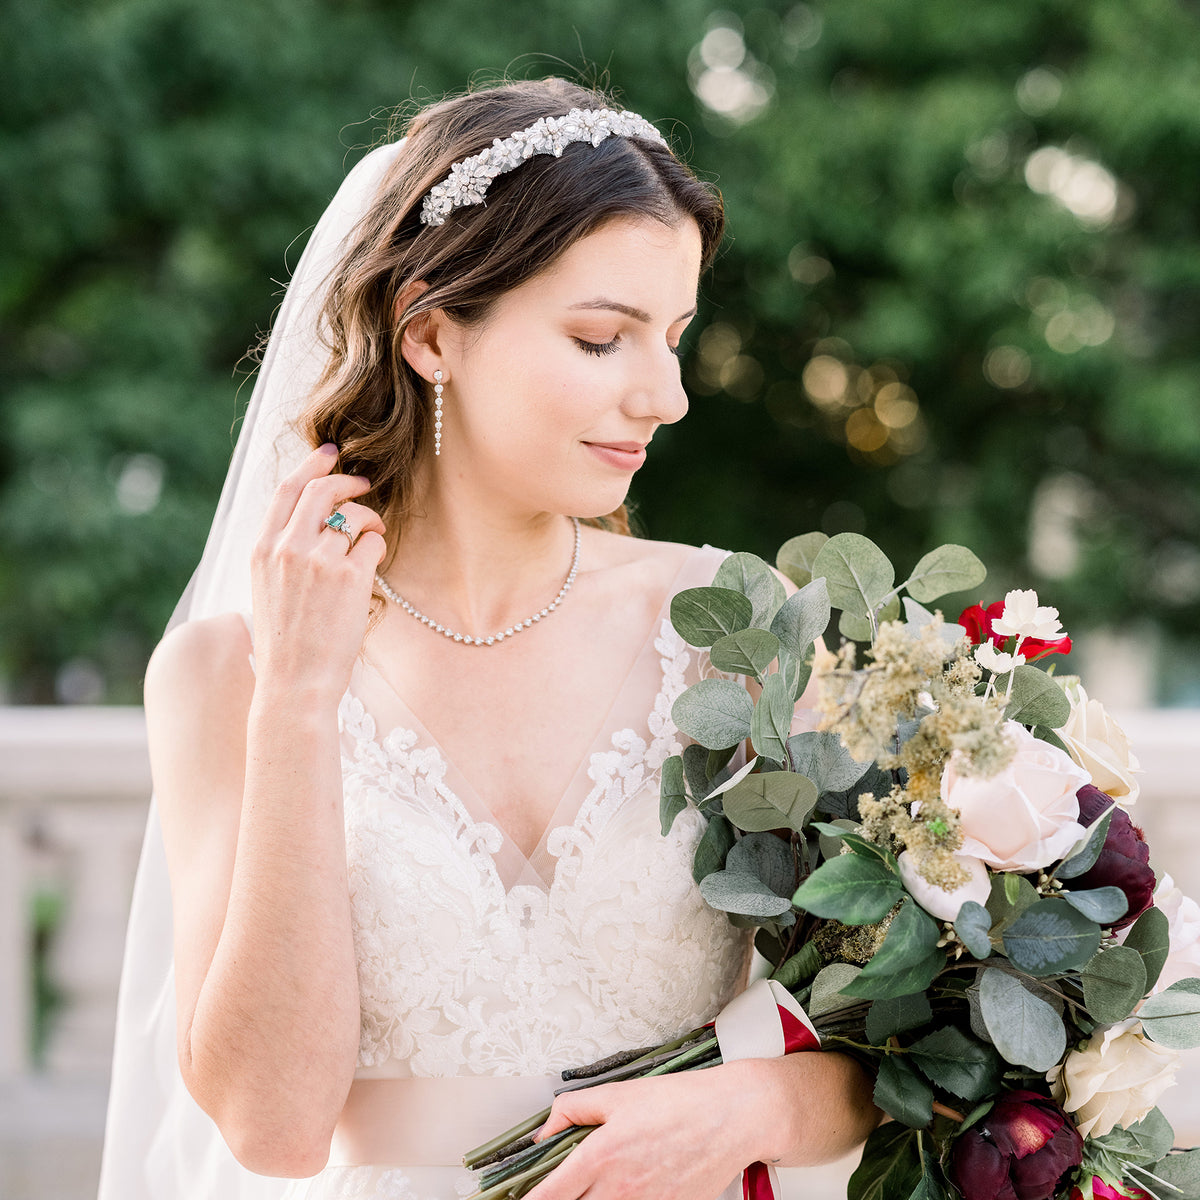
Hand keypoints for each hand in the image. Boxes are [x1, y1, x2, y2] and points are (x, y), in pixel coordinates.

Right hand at [250, 444, 386, 697]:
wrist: (294, 683)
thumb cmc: (285, 643)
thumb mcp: (267, 589)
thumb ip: (281, 553)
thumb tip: (309, 523)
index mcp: (261, 550)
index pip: (286, 490)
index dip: (311, 465)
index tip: (329, 454)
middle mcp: (286, 549)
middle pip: (322, 491)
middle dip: (348, 481)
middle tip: (365, 485)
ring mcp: (318, 562)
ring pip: (353, 515)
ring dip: (370, 518)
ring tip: (372, 533)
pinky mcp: (349, 578)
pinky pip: (373, 542)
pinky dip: (378, 546)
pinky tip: (373, 562)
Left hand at [523, 1066, 758, 1199]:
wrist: (731, 1117)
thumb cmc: (679, 1102)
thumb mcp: (618, 1094)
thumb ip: (572, 1110)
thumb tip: (543, 1134)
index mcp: (600, 1155)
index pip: (549, 1195)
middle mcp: (618, 1189)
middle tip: (558, 1189)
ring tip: (599, 1183)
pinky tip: (623, 1190)